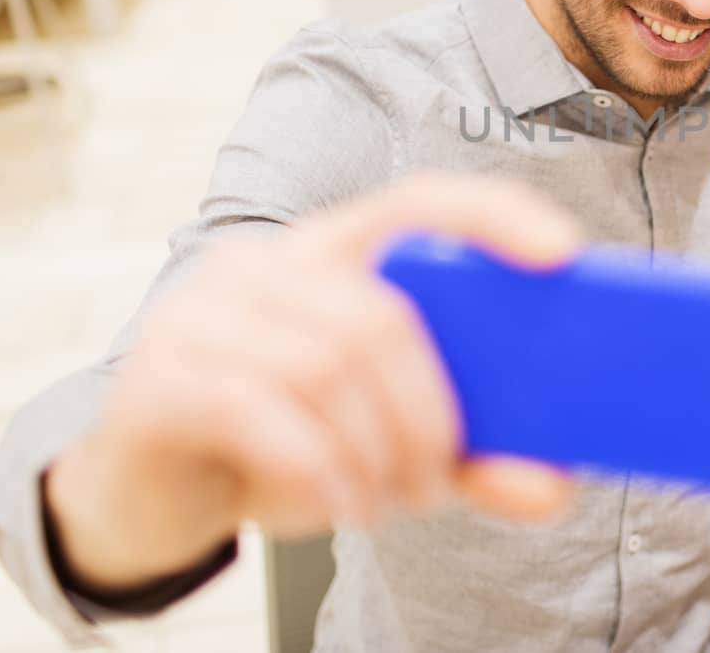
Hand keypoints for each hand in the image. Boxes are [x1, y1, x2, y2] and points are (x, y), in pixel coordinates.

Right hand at [45, 172, 581, 594]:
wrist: (145, 494)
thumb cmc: (276, 446)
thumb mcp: (380, 448)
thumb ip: (464, 456)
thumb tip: (552, 488)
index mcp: (328, 253)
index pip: (418, 202)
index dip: (493, 217)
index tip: (564, 253)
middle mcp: (262, 263)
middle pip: (381, 314)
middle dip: (428, 412)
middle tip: (439, 480)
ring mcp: (201, 313)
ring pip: (327, 365)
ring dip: (375, 451)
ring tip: (384, 500)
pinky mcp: (159, 378)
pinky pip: (262, 413)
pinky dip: (318, 470)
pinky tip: (339, 506)